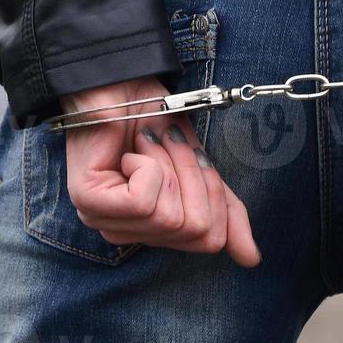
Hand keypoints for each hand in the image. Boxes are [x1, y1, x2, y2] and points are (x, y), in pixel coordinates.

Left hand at [59, 77, 260, 266]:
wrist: (121, 82)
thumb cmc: (154, 119)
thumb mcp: (200, 168)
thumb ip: (224, 211)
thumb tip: (252, 259)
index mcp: (149, 232)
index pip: (208, 240)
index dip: (215, 196)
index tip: (195, 156)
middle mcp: (123, 233)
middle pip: (194, 230)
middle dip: (193, 176)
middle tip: (169, 143)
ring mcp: (103, 220)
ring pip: (169, 217)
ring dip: (169, 164)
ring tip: (148, 142)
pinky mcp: (90, 201)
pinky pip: (144, 201)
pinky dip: (149, 165)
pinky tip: (130, 152)